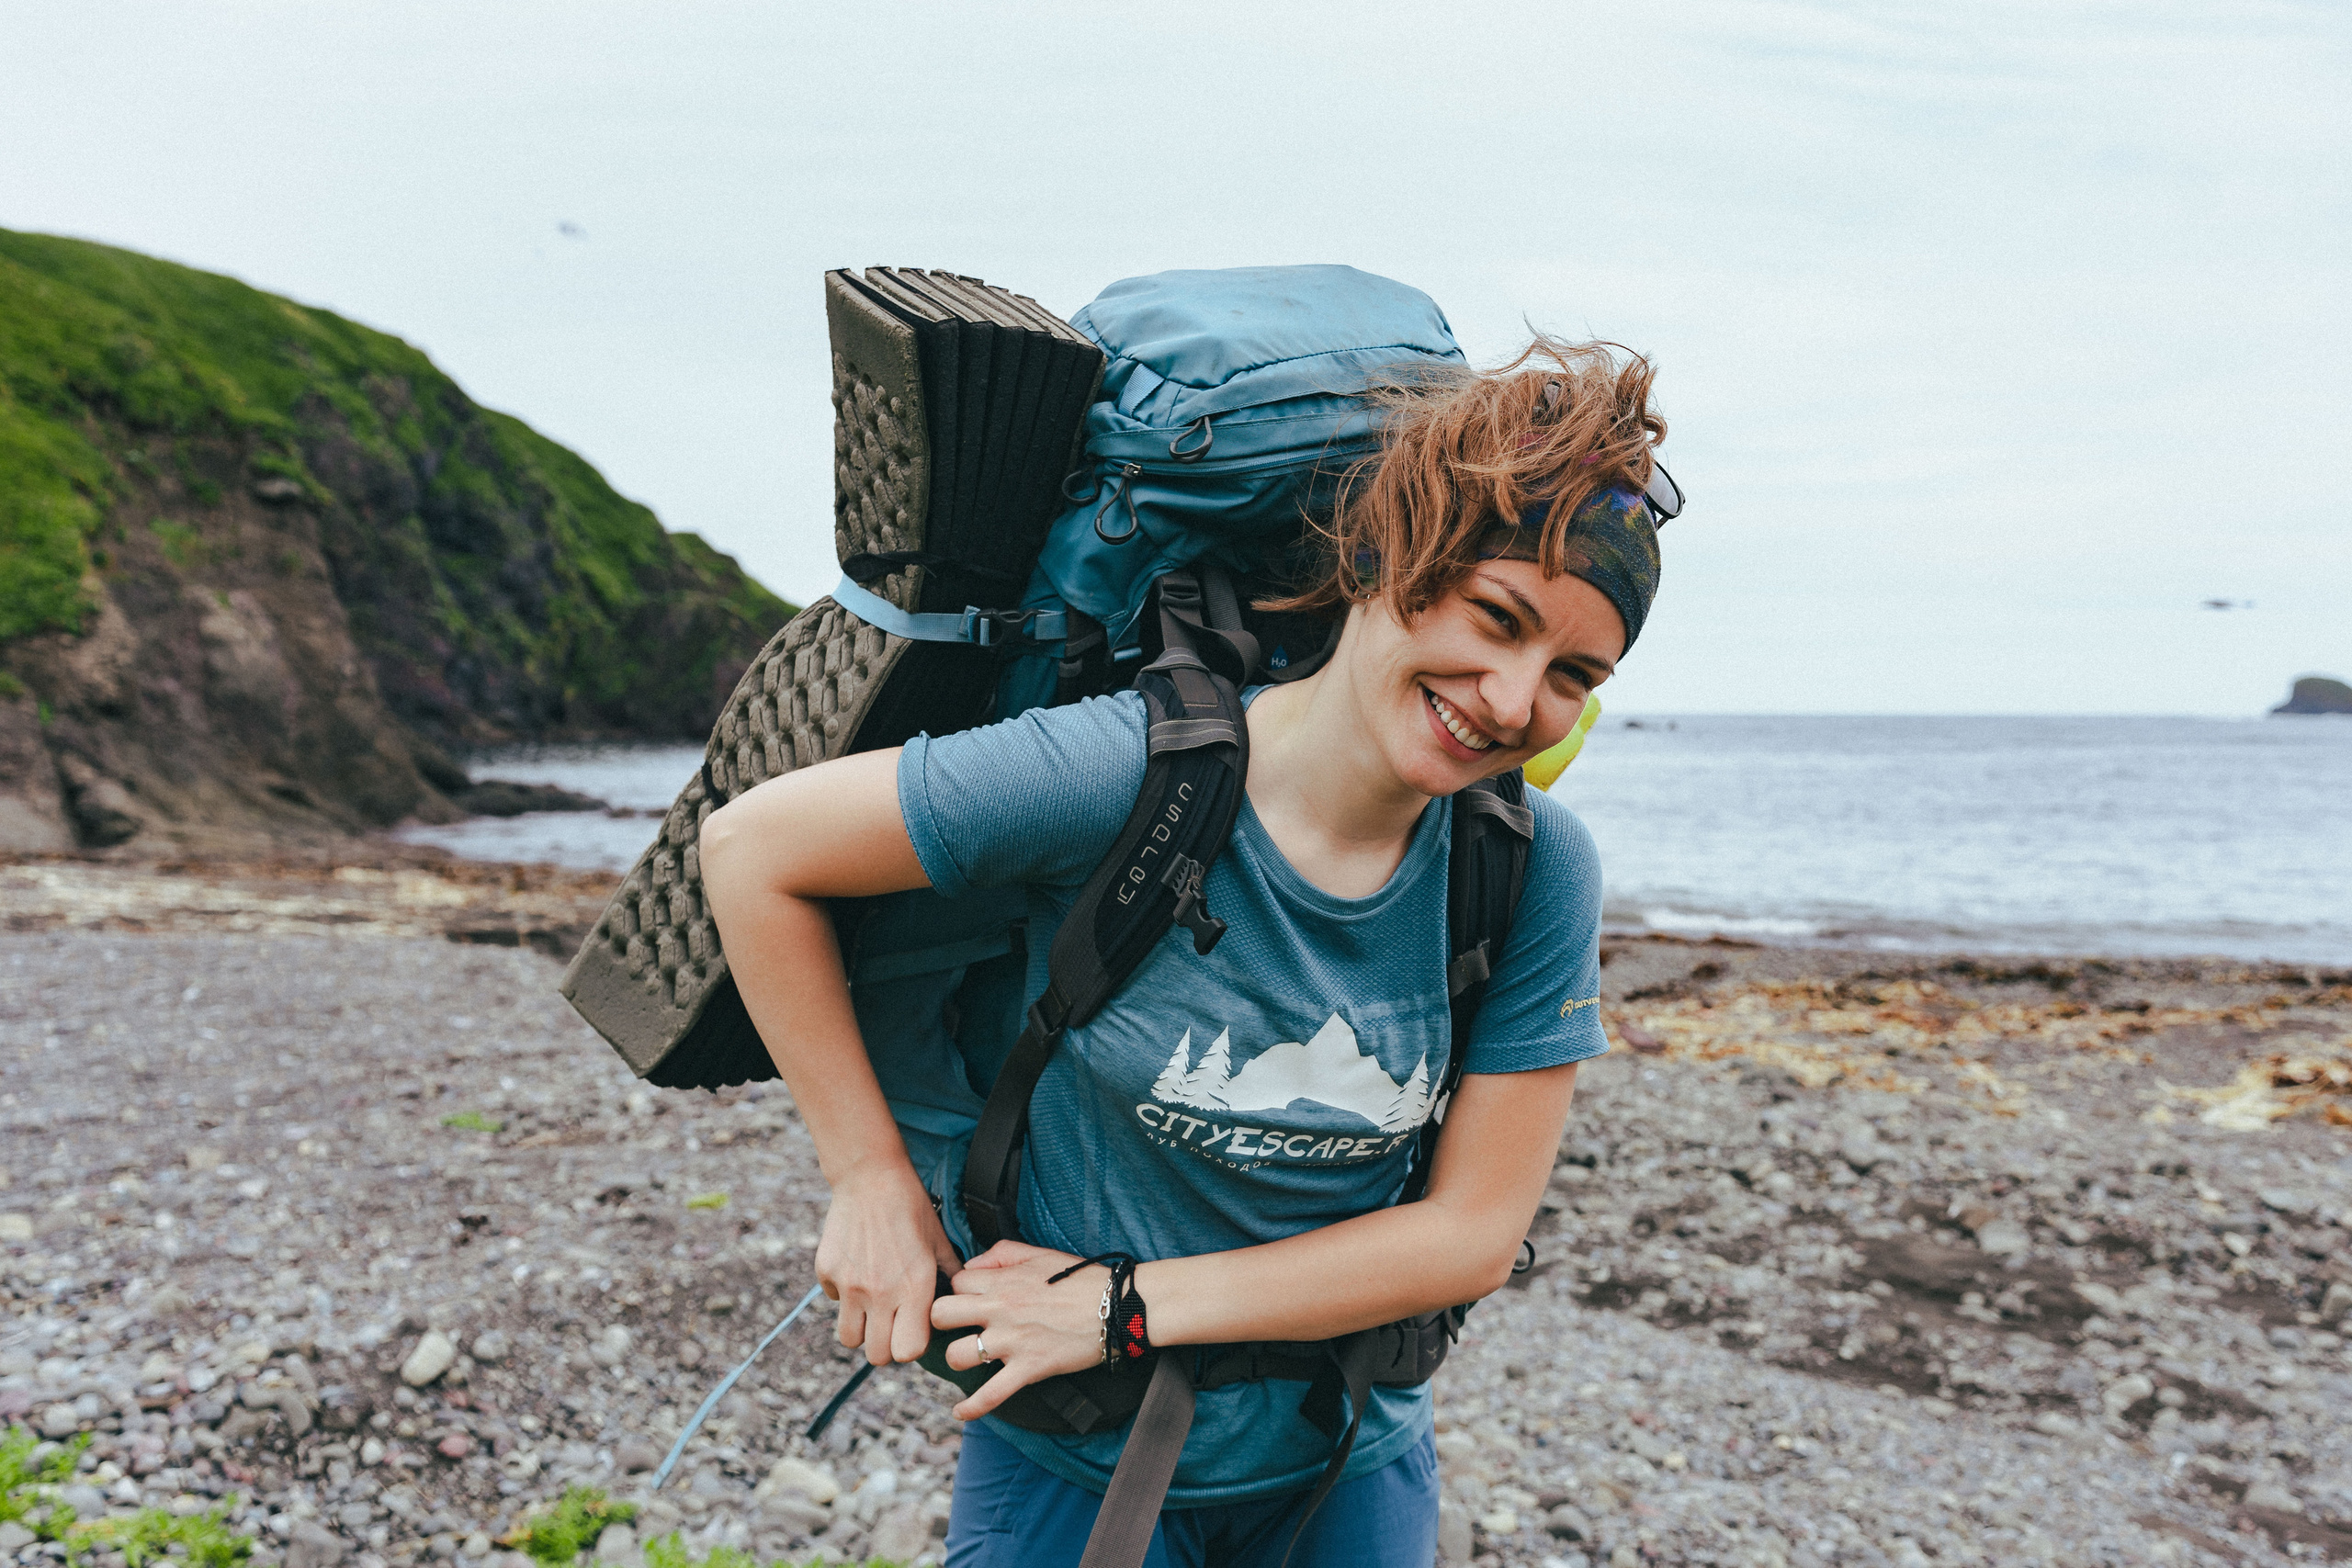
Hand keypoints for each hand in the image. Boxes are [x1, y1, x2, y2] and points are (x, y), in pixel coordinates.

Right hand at [814, 1161, 962, 1365]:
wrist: (871, 1176)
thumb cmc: (911, 1208)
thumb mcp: (938, 1241)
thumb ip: (949, 1275)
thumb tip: (959, 1300)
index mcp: (914, 1288)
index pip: (909, 1352)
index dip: (912, 1345)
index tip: (913, 1329)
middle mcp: (881, 1292)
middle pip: (877, 1355)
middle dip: (885, 1345)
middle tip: (890, 1323)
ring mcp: (851, 1285)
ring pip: (850, 1338)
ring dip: (861, 1328)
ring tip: (871, 1307)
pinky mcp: (828, 1272)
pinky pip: (834, 1302)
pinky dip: (844, 1296)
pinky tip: (856, 1271)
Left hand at [928, 1240, 1113, 1419]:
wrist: (1116, 1306)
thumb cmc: (1081, 1279)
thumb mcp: (1040, 1254)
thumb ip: (1001, 1254)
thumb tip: (972, 1266)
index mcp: (1003, 1281)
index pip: (956, 1282)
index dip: (958, 1290)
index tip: (968, 1300)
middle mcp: (1001, 1310)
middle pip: (941, 1315)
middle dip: (942, 1321)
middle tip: (955, 1327)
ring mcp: (1013, 1342)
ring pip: (958, 1355)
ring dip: (958, 1358)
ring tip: (969, 1358)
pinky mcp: (1029, 1369)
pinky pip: (991, 1395)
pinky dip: (971, 1408)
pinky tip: (959, 1412)